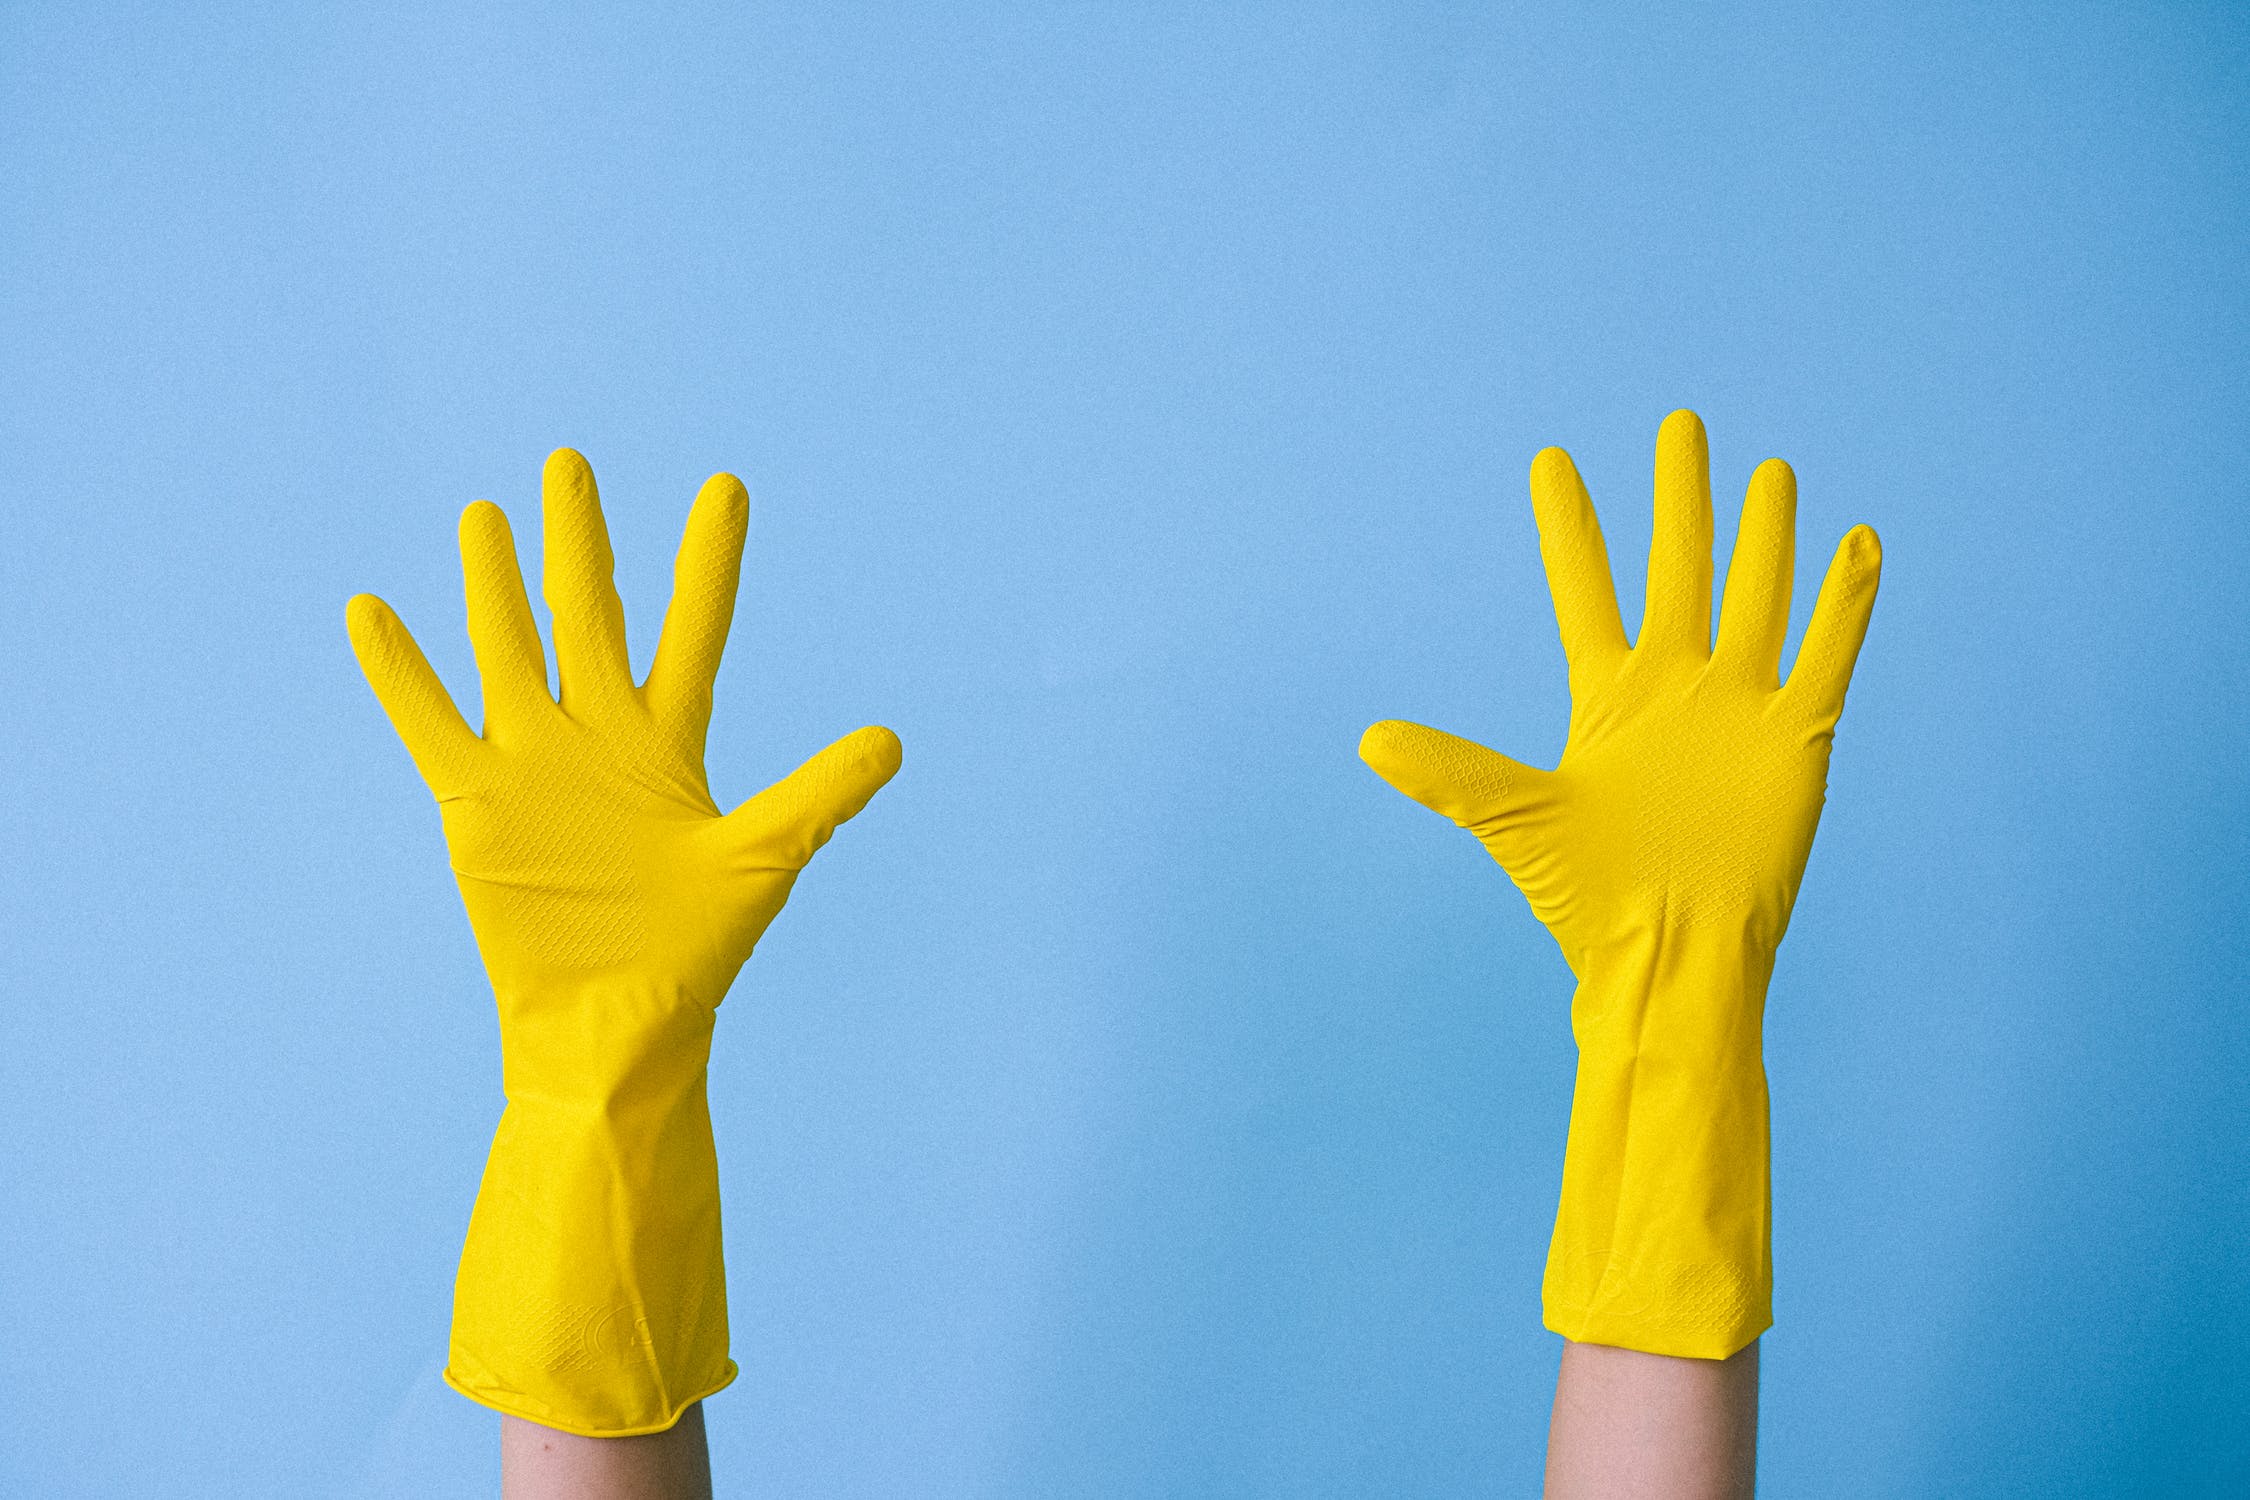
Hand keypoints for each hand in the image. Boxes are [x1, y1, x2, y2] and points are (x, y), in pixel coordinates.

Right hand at [348, 447, 899, 1006]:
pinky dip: (400, 670)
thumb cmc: (694, 952)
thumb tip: (893, 740)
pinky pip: (429, 720)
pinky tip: (373, 610)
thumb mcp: (765, 859)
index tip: (725, 487)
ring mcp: (534, 762)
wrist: (615, 1019)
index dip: (708, 561)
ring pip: (507, 648)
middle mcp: (599, 734)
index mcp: (671, 739)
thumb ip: (821, 794)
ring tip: (486, 513)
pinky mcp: (476, 801)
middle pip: (588, 614)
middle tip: (571, 462)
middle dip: (581, 541)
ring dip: (493, 583)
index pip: (694, 627)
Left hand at [1361, 410, 1878, 971]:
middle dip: (1680, 501)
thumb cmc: (1590, 898)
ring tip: (1771, 472)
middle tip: (1679, 425)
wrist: (1673, 955)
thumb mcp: (1514, 818)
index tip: (1550, 461)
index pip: (1585, 589)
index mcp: (1607, 696)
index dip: (1569, 527)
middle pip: (1679, 570)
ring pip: (1756, 597)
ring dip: (1764, 538)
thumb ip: (1451, 771)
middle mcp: (1675, 688)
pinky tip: (1858, 543)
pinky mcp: (1796, 738)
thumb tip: (1368, 740)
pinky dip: (1845, 603)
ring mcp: (1738, 708)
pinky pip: (1827, 655)